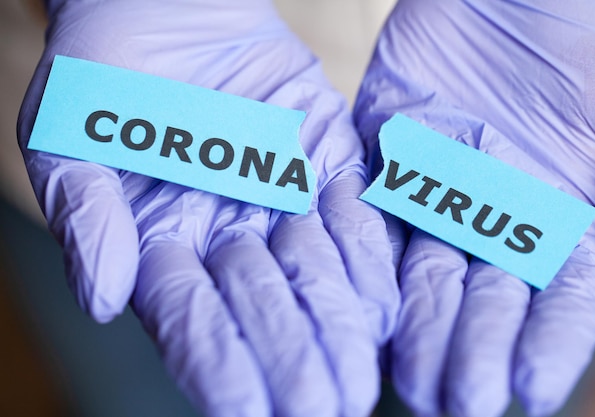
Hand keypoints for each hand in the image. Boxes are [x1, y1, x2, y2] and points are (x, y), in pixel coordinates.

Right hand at [18, 1, 399, 414]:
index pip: (192, 320)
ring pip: (316, 272)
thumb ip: (86, 216)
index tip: (248, 416)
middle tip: (322, 410)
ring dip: (339, 324)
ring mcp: (283, 202)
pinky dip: (367, 253)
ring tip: (359, 380)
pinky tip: (385, 305)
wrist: (169, 10)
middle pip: (263, 309)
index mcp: (164, 246)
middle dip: (292, 359)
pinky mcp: (327, 163)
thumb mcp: (71, 137)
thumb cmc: (106, 72)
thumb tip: (100, 300)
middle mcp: (230, 238)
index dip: (217, 367)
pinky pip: (353, 213)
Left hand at [354, 1, 594, 415]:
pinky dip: (372, 257)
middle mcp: (499, 215)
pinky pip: (377, 213)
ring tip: (412, 379)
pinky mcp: (390, 157)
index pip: (559, 302)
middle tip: (456, 402)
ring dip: (420, 324)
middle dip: (473, 350)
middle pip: (484, 298)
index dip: (547, 347)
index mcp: (566, 217)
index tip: (529, 391)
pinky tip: (369, 303)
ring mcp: (440, 188)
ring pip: (426, 269)